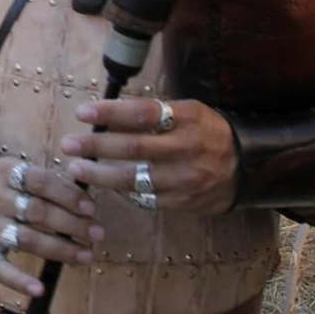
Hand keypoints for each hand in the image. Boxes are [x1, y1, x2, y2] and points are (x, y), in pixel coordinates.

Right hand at [0, 158, 102, 297]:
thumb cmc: (7, 185)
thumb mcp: (23, 171)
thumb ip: (52, 181)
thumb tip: (86, 200)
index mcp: (7, 172)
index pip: (40, 181)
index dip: (68, 195)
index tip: (91, 209)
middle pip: (37, 211)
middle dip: (71, 224)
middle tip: (97, 233)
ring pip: (26, 239)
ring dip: (59, 250)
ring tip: (86, 256)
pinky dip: (18, 281)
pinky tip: (39, 289)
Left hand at [60, 99, 236, 214]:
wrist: (246, 166)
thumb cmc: (206, 131)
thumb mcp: (187, 111)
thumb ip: (152, 114)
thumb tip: (106, 114)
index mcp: (188, 118)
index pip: (143, 113)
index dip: (110, 112)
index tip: (82, 112)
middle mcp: (188, 148)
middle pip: (133, 148)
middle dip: (95, 146)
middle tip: (68, 144)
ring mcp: (186, 178)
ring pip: (135, 179)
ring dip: (100, 175)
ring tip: (76, 169)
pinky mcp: (183, 202)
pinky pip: (145, 198)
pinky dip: (122, 191)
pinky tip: (105, 185)